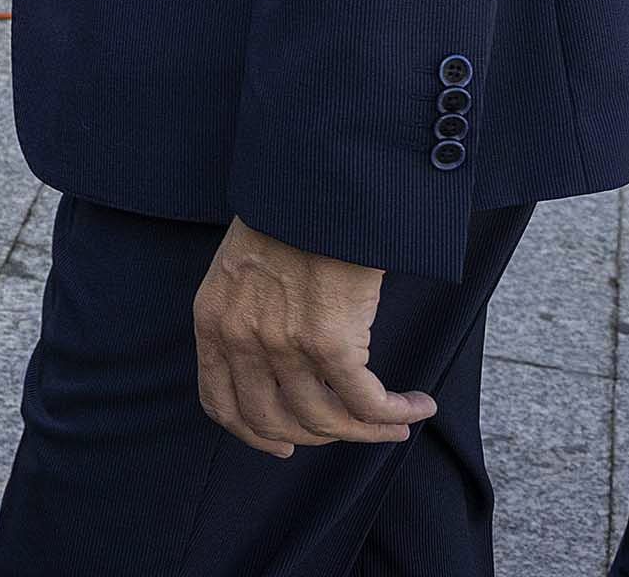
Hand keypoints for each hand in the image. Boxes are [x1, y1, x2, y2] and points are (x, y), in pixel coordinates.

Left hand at [191, 217, 433, 456]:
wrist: (316, 183)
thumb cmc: (287, 215)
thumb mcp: (238, 267)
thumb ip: (243, 314)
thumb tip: (274, 362)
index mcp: (212, 322)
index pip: (221, 404)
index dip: (253, 434)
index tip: (282, 445)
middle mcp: (242, 340)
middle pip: (275, 422)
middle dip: (315, 437)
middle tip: (346, 431)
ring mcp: (284, 344)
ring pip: (325, 420)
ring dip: (365, 431)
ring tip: (394, 422)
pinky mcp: (331, 341)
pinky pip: (366, 402)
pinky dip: (395, 413)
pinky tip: (416, 406)